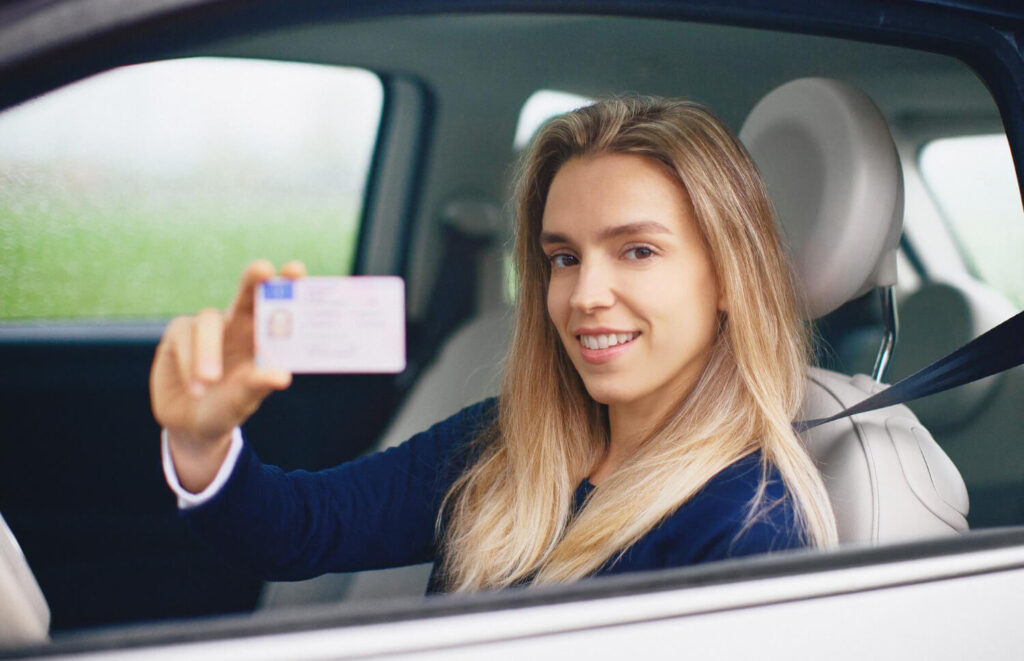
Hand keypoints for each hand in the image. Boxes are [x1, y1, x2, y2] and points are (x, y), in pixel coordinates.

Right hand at [150, 259, 305, 491]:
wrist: (192, 427)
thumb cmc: (226, 409)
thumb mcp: (241, 402)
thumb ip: (256, 387)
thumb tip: (281, 376)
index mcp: (261, 339)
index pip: (277, 307)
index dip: (286, 285)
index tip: (295, 269)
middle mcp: (237, 327)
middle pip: (246, 294)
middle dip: (254, 279)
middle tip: (262, 269)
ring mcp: (207, 328)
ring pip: (208, 320)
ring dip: (208, 350)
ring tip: (208, 382)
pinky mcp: (179, 334)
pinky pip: (183, 336)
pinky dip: (188, 362)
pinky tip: (194, 388)